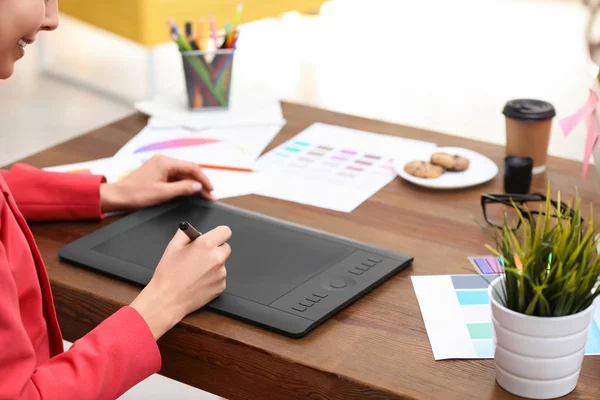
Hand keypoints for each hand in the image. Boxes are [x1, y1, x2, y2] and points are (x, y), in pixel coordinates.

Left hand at [100, 154, 215, 211]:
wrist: (118, 196)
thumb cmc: (136, 194)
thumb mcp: (163, 193)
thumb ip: (183, 188)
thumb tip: (198, 186)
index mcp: (165, 162)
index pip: (192, 168)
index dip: (204, 180)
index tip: (211, 190)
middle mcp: (163, 160)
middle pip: (188, 170)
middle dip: (200, 183)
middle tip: (210, 195)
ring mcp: (160, 166)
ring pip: (183, 174)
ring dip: (193, 184)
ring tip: (203, 195)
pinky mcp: (158, 172)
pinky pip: (176, 177)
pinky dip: (184, 185)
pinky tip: (190, 192)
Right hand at [130, 225, 231, 338]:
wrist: (167, 299)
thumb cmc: (168, 274)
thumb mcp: (173, 246)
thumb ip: (186, 233)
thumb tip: (193, 230)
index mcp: (206, 245)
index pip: (225, 231)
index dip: (218, 233)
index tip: (213, 237)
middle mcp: (217, 258)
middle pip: (225, 247)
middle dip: (216, 249)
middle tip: (201, 255)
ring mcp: (221, 273)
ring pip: (222, 263)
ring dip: (213, 264)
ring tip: (195, 271)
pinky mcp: (221, 286)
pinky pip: (220, 277)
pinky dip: (212, 277)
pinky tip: (198, 281)